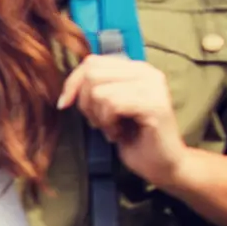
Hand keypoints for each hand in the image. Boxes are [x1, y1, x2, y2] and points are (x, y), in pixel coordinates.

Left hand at [57, 54, 187, 189]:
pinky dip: (108, 124)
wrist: (161, 163)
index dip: (73, 83)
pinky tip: (119, 134)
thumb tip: (68, 87)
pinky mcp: (155, 105)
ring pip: (100, 91)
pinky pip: (113, 105)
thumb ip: (95, 89)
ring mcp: (154, 87)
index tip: (65, 104)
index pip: (92, 62)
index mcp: (136, 69)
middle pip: (93, 74)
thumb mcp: (107, 107)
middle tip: (99, 122)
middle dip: (86, 103)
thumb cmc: (133, 137)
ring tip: (112, 129)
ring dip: (98, 116)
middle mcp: (148, 73)